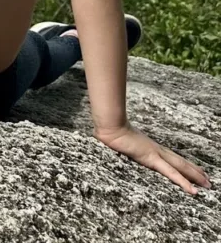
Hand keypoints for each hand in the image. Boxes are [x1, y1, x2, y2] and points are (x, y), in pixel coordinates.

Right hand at [96, 123, 211, 194]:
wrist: (110, 127)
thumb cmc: (110, 133)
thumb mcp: (118, 142)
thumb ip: (121, 146)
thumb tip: (116, 146)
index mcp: (149, 147)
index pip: (170, 156)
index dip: (182, 163)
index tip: (193, 169)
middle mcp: (156, 149)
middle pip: (179, 161)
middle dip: (194, 171)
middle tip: (208, 179)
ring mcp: (156, 154)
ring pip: (180, 167)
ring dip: (195, 175)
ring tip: (207, 184)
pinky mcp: (152, 159)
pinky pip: (171, 173)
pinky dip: (183, 182)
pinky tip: (193, 190)